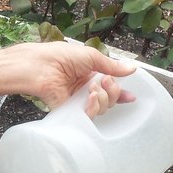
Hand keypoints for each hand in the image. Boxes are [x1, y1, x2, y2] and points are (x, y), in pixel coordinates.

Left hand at [0, 42, 136, 118]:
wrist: (40, 66)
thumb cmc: (60, 57)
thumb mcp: (91, 56)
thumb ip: (112, 65)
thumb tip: (131, 68)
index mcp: (90, 74)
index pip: (109, 87)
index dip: (120, 93)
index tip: (130, 96)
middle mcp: (85, 89)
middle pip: (110, 99)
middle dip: (113, 91)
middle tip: (105, 81)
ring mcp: (78, 100)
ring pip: (102, 108)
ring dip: (103, 97)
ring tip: (93, 87)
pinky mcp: (71, 111)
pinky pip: (90, 116)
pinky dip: (94, 107)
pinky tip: (90, 97)